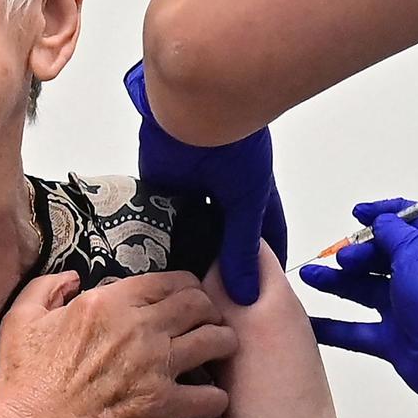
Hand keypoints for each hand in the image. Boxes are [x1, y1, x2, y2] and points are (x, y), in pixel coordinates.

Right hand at [0, 270, 237, 417]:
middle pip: (199, 305)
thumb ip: (48, 286)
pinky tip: (209, 396)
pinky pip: (210, 395)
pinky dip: (215, 396)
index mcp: (109, 303)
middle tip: (210, 317)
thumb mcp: (22, 317)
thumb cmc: (25, 378)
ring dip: (224, 342)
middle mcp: (140, 329)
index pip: (169, 280)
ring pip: (215, 341)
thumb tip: (73, 277)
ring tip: (222, 347)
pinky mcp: (163, 405)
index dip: (187, 284)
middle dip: (210, 308)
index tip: (189, 292)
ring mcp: (155, 367)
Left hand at [125, 61, 286, 304]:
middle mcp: (222, 194)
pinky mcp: (161, 187)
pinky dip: (157, 238)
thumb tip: (247, 295)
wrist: (195, 110)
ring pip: (189, 231)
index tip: (262, 300)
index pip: (263, 238)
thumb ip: (242, 247)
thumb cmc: (236, 148)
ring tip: (181, 296)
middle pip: (222, 238)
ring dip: (186, 253)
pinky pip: (158, 218)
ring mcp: (191, 191)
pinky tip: (153, 269)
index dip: (265, 267)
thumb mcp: (247, 203)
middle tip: (213, 307)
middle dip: (219, 266)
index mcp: (253, 195)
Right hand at [300, 198, 417, 417]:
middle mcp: (416, 276)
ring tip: (309, 275)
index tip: (359, 213)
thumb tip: (380, 220)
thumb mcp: (417, 252)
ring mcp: (403, 308)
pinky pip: (354, 330)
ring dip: (335, 280)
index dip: (385, 212)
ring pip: (362, 289)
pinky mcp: (391, 339)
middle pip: (379, 255)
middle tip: (342, 257)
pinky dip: (331, 326)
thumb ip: (394, 232)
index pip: (409, 221)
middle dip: (356, 251)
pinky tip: (308, 321)